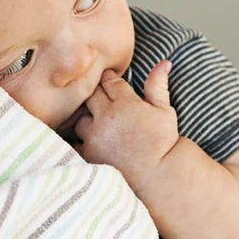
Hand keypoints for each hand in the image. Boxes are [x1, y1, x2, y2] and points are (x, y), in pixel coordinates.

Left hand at [74, 62, 178, 189]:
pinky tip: (83, 140)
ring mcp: (94, 136)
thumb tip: (164, 62)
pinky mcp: (87, 154)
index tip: (108, 82)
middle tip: (98, 100)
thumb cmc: (164, 143)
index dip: (107, 80)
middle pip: (90, 95)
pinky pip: (73, 141)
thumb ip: (158, 85)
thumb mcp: (165, 111)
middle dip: (93, 95)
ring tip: (92, 123)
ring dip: (83, 118)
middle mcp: (106, 117)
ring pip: (78, 117)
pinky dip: (76, 139)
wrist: (158, 177)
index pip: (108, 81)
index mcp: (125, 103)